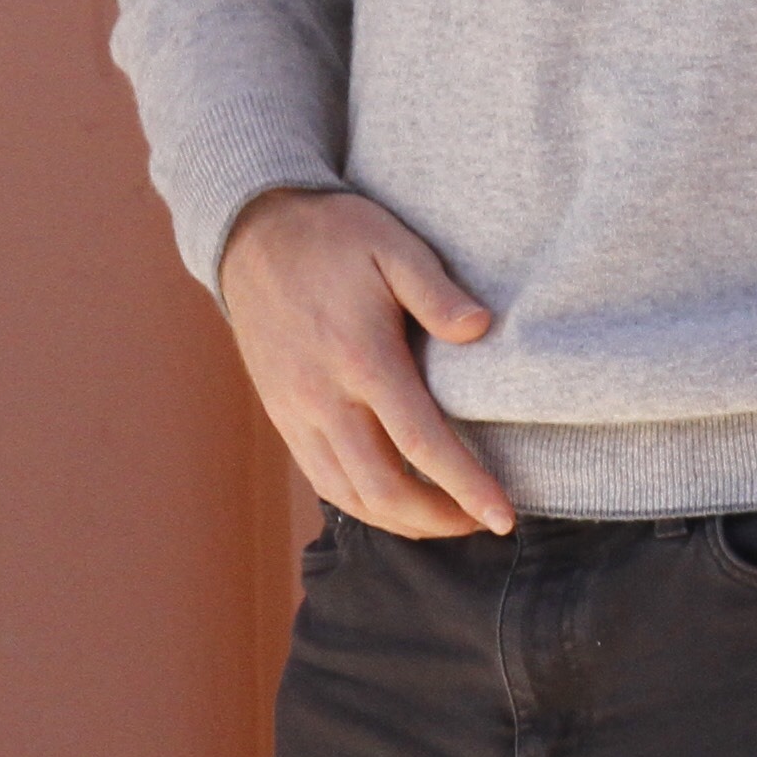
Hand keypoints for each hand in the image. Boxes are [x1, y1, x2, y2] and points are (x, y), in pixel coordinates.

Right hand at [217, 188, 511, 536]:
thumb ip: (437, 292)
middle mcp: (324, 398)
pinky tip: (395, 502)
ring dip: (402, 521)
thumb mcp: (393, 244)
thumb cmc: (333, 237)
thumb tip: (482, 328)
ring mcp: (296, 413)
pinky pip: (323, 481)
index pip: (421, 443)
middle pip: (384, 489)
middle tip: (483, 519)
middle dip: (439, 519)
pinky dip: (363, 505)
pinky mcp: (283, 417)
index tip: (504, 517)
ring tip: (447, 517)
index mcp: (361, 358)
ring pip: (350, 496)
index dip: (466, 488)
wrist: (252, 235)